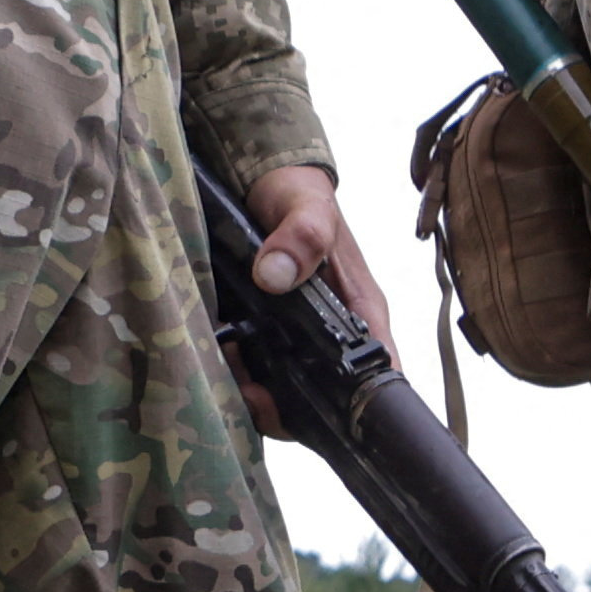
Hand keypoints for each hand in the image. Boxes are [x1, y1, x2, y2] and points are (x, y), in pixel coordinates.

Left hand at [222, 163, 393, 432]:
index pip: (374, 376)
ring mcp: (303, 337)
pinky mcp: (271, 334)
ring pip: (288, 391)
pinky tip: (215, 357)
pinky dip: (239, 374)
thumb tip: (277, 276)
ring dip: (256, 394)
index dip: (346, 408)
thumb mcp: (307, 208)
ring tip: (227, 368)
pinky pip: (260, 371)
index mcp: (361, 311)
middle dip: (285, 410)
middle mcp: (336, 333)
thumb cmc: (300, 195)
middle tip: (247, 392)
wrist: (267, 182)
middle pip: (325, 398)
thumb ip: (302, 236)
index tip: (297, 410)